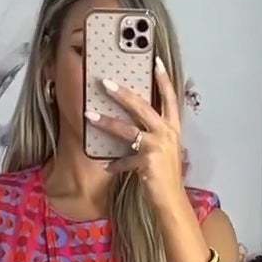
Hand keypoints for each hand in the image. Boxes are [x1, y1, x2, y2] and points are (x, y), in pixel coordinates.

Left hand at [85, 57, 185, 214]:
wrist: (172, 200)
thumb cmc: (166, 175)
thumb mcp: (164, 150)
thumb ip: (152, 135)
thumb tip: (131, 126)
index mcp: (173, 128)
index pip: (170, 98)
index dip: (164, 79)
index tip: (156, 61)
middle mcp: (167, 133)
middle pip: (143, 106)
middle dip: (122, 93)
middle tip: (105, 82)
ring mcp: (158, 146)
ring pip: (127, 129)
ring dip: (106, 121)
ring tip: (88, 115)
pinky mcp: (147, 161)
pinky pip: (124, 159)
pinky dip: (115, 164)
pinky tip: (108, 167)